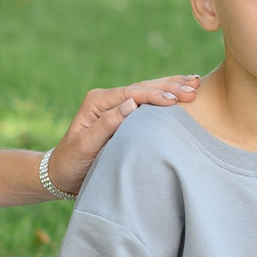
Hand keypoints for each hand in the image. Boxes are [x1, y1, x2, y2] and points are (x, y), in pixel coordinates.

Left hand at [41, 74, 201, 194]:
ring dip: (171, 86)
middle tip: (194, 88)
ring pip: (147, 90)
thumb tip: (131, 104)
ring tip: (195, 82)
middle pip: (142, 87)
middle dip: (169, 86)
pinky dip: (164, 95)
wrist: (61, 173)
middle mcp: (106, 99)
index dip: (154, 94)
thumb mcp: (86, 145)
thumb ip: (107, 125)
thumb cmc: (72, 162)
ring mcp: (114, 105)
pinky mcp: (122, 113)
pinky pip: (147, 101)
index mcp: (96, 102)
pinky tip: (181, 90)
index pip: (131, 93)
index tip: (176, 99)